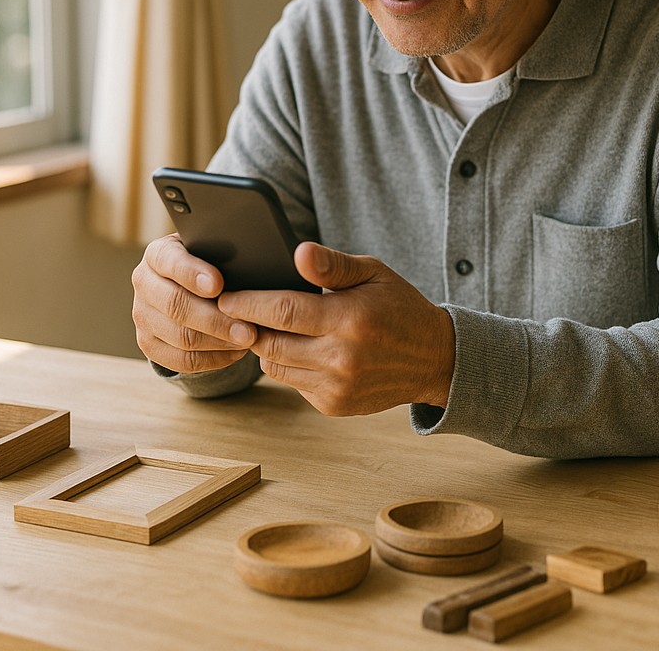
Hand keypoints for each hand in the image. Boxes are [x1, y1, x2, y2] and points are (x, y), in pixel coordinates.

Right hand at [131, 233, 254, 372]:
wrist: (187, 283)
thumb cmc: (208, 260)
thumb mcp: (211, 248)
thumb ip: (222, 252)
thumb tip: (248, 266)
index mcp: (157, 254)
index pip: (170, 262)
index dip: (192, 274)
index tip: (218, 285)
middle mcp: (144, 283)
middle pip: (176, 306)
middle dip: (216, 320)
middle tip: (248, 329)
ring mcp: (143, 316)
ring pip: (181, 337)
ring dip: (219, 342)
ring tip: (248, 340)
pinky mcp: (149, 344)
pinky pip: (181, 360)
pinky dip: (213, 359)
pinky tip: (236, 352)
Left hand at [217, 242, 455, 415]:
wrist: (433, 359)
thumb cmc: (398, 307)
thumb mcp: (373, 273)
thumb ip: (332, 265)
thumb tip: (297, 252)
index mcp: (350, 319)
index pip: (283, 312)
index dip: (247, 304)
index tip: (225, 295)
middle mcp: (341, 358)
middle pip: (270, 342)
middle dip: (247, 325)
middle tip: (235, 309)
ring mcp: (337, 387)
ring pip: (275, 366)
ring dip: (265, 346)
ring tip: (267, 326)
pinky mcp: (334, 406)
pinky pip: (292, 383)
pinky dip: (288, 365)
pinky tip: (299, 348)